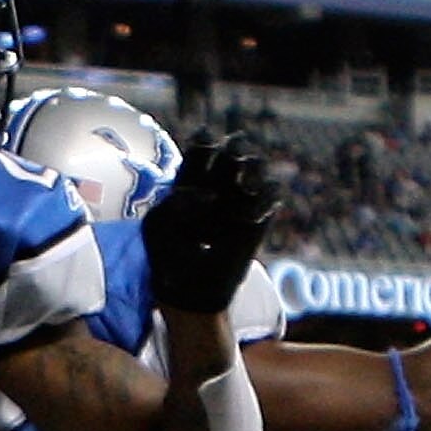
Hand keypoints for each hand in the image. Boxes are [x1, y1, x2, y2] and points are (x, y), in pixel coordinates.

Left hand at [142, 132, 280, 312]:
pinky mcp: (260, 216)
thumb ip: (174, 204)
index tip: (204, 152)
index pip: (204, 144)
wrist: (190, 287)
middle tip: (233, 158)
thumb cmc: (168, 252)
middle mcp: (220, 180)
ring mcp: (241, 197)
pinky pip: (273, 194)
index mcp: (192, 175)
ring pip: (258, 164)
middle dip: (236, 148)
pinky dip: (265, 199)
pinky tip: (248, 217)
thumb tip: (210, 195)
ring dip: (254, 167)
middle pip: (237, 146)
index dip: (206, 143)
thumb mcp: (158, 227)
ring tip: (244, 183)